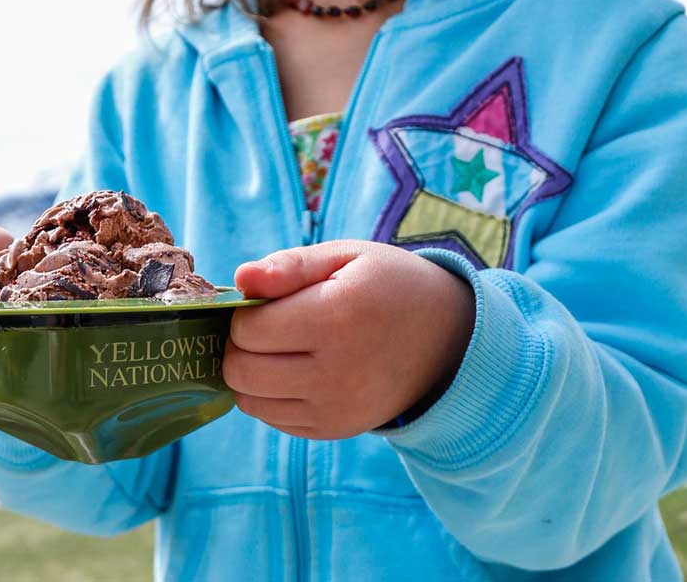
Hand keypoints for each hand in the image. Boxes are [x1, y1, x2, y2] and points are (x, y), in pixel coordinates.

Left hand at [224, 240, 474, 439]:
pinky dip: (269, 396)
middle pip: (242, 370)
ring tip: (278, 349)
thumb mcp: (346, 257)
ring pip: (250, 400)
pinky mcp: (336, 429)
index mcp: (337, 317)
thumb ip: (290, 265)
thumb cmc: (387, 286)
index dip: (247, 311)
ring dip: (250, 372)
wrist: (446, 339)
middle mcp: (337, 372)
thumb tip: (240, 279)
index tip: (269, 301)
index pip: (248, 329)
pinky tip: (294, 371)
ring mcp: (337, 409)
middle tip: (266, 326)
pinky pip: (272, 419)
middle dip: (240, 345)